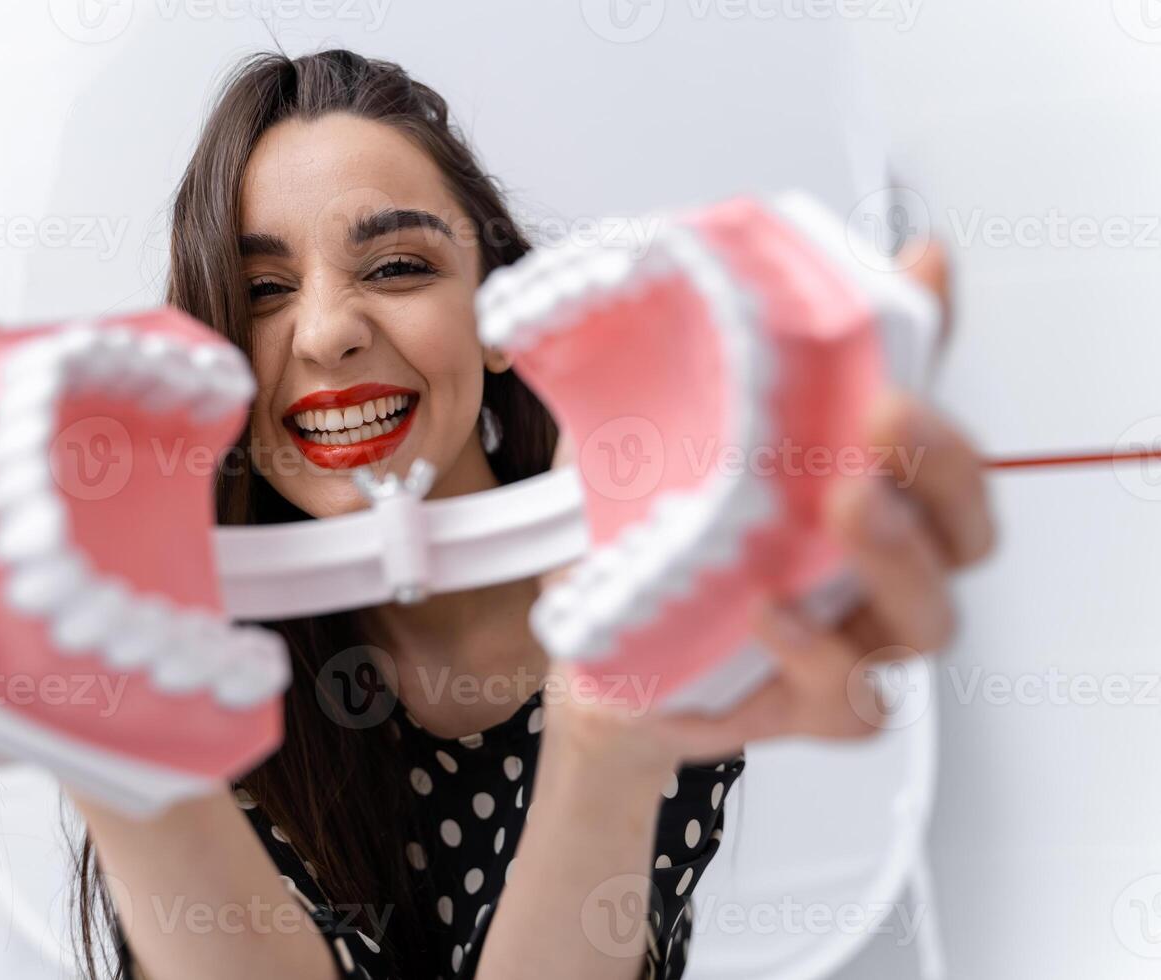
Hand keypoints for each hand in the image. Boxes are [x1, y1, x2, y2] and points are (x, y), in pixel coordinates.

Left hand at [546, 242, 994, 773]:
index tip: (920, 284)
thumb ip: (719, 359)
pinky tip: (769, 610)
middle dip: (941, 463)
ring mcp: (851, 639)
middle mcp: (871, 566)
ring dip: (898, 557)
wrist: (590, 650)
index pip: (932, 427)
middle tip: (888, 413)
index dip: (939, 350)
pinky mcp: (806, 705)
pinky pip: (849, 699)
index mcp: (857, 491)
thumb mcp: (663, 430)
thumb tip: (732, 262)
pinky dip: (821, 657)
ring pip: (928, 616)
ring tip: (847, 505)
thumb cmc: (645, 537)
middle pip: (963, 524)